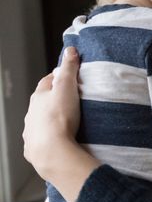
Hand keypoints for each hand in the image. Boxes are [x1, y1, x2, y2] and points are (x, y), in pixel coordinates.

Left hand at [23, 47, 80, 175]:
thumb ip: (69, 68)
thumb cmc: (60, 117)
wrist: (52, 151)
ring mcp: (31, 131)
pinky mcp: (33, 147)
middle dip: (54, 100)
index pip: (47, 81)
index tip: (69, 78)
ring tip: (66, 122)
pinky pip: (41, 139)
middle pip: (43, 102)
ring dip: (49, 119)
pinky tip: (58, 140)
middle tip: (70, 101)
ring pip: (40, 121)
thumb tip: (70, 50)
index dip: (58, 78)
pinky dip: (48, 138)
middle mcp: (31, 113)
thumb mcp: (68, 87)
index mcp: (38, 97)